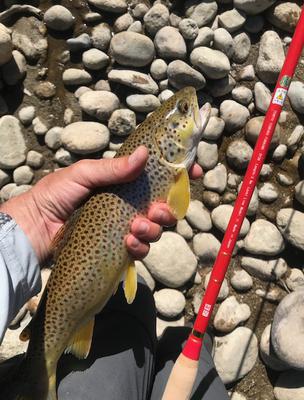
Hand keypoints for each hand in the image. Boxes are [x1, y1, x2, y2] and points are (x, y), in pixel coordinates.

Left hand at [0, 146, 201, 262]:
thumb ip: (112, 168)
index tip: (193, 172)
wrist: (35, 229)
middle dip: (167, 211)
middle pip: (162, 207)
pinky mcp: (117, 247)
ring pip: (155, 230)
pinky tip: (128, 243)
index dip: (178, 174)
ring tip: (134, 228)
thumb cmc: (55, 195)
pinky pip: (140, 249)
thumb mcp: (83, 174)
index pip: (156, 177)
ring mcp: (124, 226)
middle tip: (156, 212)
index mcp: (122, 183)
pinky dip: (139, 247)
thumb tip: (144, 154)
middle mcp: (128, 204)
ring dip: (152, 229)